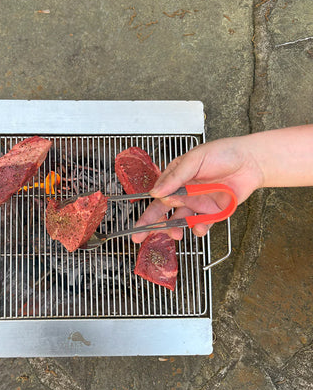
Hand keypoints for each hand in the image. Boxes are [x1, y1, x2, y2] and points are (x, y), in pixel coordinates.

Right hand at [131, 136, 263, 241]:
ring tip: (174, 234)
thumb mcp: (194, 160)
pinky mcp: (212, 212)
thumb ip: (175, 177)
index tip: (142, 220)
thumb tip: (156, 191)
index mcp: (176, 177)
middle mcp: (184, 191)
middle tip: (139, 236)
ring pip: (180, 220)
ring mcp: (198, 202)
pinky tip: (198, 228)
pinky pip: (202, 224)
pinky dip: (199, 228)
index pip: (158, 194)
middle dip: (151, 224)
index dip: (149, 208)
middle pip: (164, 210)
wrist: (251, 161)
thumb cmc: (222, 153)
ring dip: (174, 228)